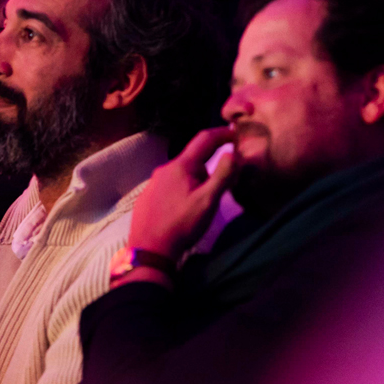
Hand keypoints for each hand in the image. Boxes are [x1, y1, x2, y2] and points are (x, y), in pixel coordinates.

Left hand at [127, 126, 236, 262]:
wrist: (149, 251)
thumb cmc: (182, 225)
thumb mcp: (207, 201)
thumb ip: (222, 175)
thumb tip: (232, 152)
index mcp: (181, 166)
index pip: (205, 139)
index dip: (222, 133)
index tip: (236, 134)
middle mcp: (164, 169)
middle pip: (193, 159)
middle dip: (209, 165)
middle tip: (222, 183)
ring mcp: (153, 183)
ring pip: (181, 173)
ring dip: (194, 179)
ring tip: (201, 201)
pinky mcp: (147, 197)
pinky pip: (169, 186)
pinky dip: (181, 189)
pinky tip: (182, 208)